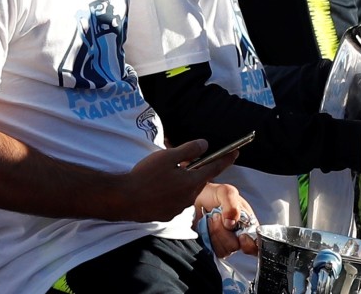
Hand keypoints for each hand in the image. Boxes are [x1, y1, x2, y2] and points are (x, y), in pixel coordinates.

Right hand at [121, 139, 237, 222]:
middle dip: (194, 170)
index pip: (215, 168)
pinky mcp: (167, 214)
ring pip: (185, 190)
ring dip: (181, 181)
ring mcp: (178, 208)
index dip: (226, 159)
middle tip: (181, 160)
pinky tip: (157, 187)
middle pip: (198, 180)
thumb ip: (189, 150)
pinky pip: (174, 200)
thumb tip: (205, 145)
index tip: (236, 152)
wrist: (124, 199)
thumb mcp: (168, 156)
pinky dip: (171, 192)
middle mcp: (189, 197)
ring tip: (163, 173)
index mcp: (192, 181)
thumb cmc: (146, 175)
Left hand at [194, 183, 258, 256]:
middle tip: (217, 216)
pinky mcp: (214, 247)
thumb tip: (231, 223)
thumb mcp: (226, 192)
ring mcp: (226, 242)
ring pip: (224, 249)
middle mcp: (238, 235)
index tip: (241, 237)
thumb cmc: (214, 194)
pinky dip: (208, 237)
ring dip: (215, 232)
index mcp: (248, 223)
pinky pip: (213, 250)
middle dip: (224, 232)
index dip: (249, 244)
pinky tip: (207, 226)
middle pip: (236, 246)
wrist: (197, 197)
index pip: (255, 243)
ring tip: (212, 218)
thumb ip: (232, 204)